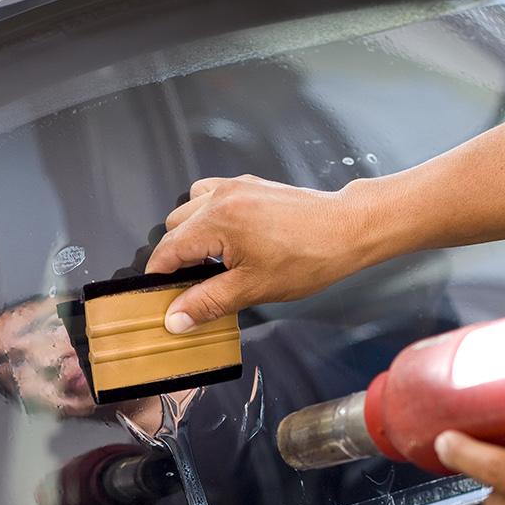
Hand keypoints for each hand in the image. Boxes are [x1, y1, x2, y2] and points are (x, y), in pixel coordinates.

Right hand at [146, 175, 372, 333]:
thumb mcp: (252, 289)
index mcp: (219, 220)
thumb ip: (207, 303)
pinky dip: (208, 217)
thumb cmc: (309, 256)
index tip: (158, 297)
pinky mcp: (248, 185)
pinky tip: (226, 240)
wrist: (346, 230)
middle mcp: (222, 197)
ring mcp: (235, 187)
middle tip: (191, 287)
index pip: (168, 249)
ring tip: (210, 263)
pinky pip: (211, 196)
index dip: (158, 277)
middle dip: (176, 258)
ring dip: (191, 235)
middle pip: (174, 227)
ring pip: (189, 208)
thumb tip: (176, 318)